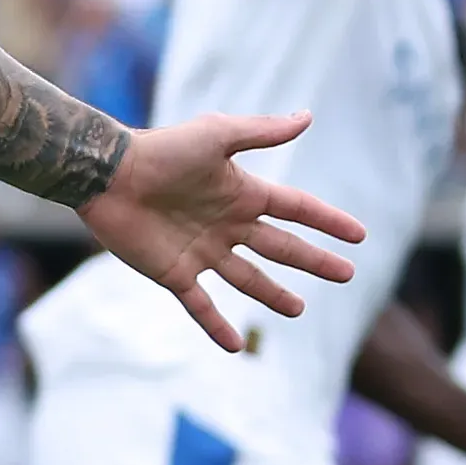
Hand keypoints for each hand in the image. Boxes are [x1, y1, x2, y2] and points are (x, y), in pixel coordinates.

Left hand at [77, 109, 364, 356]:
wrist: (108, 174)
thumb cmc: (161, 150)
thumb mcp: (217, 136)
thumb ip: (262, 133)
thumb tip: (308, 117)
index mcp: (242, 193)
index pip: (296, 210)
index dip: (327, 221)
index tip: (358, 235)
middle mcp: (227, 224)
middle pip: (281, 247)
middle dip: (313, 260)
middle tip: (346, 274)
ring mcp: (202, 251)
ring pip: (247, 279)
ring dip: (273, 294)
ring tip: (298, 309)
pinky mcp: (174, 273)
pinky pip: (202, 305)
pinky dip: (217, 326)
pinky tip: (236, 347)